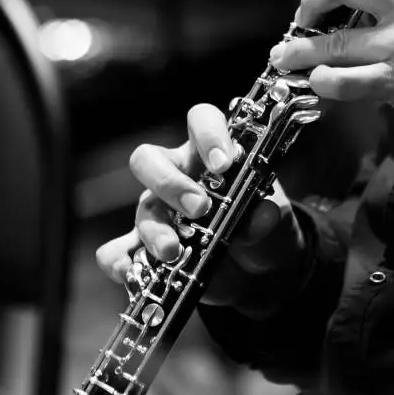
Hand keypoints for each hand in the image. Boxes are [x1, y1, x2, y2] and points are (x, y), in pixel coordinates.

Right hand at [96, 104, 305, 316]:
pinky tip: (129, 272)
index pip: (201, 121)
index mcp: (211, 155)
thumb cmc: (262, 229)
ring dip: (155, 229)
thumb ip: (268, 216)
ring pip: (142, 207)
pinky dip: (120, 260)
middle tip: (198, 208)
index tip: (223, 164)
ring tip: (173, 251)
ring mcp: (160, 211)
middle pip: (150, 159)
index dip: (208, 134)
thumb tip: (262, 215)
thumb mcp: (274, 222)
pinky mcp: (148, 248)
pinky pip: (119, 249)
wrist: (257, 273)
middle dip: (169, 182)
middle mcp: (179, 175)